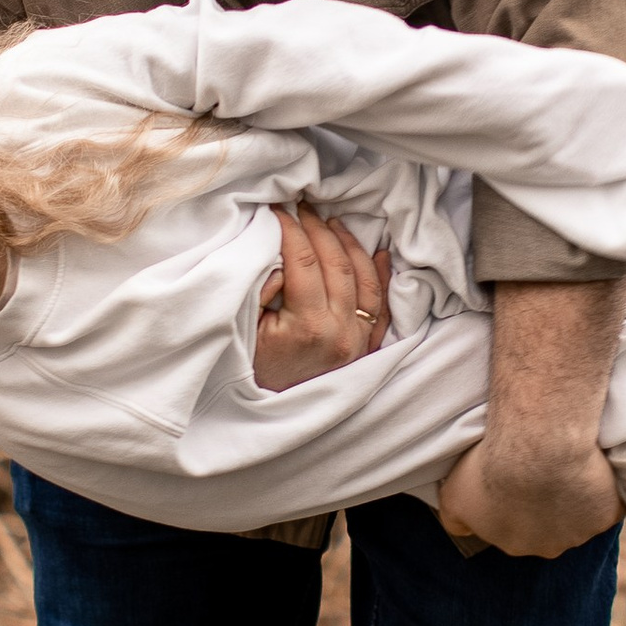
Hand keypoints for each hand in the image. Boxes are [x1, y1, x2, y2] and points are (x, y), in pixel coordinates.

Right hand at [252, 205, 391, 393]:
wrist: (263, 417)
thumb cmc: (246, 368)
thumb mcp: (245, 328)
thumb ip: (263, 287)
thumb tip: (283, 256)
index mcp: (311, 327)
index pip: (305, 261)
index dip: (291, 229)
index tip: (277, 210)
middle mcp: (342, 334)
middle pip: (337, 264)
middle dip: (317, 229)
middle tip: (301, 207)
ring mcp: (358, 343)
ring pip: (364, 280)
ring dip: (349, 244)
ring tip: (330, 221)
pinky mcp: (364, 350)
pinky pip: (381, 308)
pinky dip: (380, 276)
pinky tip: (377, 252)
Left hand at [437, 431, 621, 558]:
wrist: (539, 445)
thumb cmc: (491, 466)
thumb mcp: (453, 495)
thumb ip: (455, 519)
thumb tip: (459, 530)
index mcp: (515, 543)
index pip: (517, 527)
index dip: (518, 501)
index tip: (518, 475)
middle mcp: (550, 546)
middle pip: (551, 526)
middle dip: (548, 503)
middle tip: (544, 467)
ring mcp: (582, 532)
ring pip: (581, 514)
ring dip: (578, 494)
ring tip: (568, 461)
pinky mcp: (609, 513)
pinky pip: (610, 500)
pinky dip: (605, 486)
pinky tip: (595, 465)